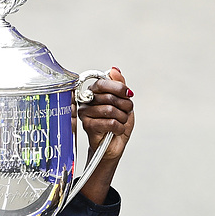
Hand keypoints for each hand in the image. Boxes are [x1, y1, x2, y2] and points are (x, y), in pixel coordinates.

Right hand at [77, 67, 134, 204]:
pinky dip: (119, 127)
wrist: (114, 146)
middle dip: (125, 105)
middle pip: (109, 96)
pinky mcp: (87, 126)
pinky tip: (116, 130)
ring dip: (122, 118)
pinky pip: (109, 122)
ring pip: (110, 110)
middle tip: (127, 112)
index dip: (118, 87)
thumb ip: (119, 85)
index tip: (129, 94)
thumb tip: (114, 70)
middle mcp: (87, 101)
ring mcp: (85, 113)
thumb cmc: (117, 123)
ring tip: (121, 122)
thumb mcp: (123, 102)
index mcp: (94, 92)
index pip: (103, 82)